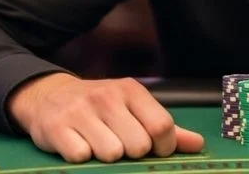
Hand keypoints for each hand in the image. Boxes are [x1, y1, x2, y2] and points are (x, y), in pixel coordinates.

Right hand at [7, 73, 204, 162]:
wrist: (50, 96)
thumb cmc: (101, 107)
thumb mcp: (133, 108)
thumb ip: (165, 127)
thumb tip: (198, 144)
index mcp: (132, 91)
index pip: (162, 126)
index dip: (162, 148)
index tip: (153, 150)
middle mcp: (108, 97)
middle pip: (138, 145)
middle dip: (132, 154)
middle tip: (120, 145)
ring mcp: (81, 111)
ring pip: (111, 154)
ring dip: (107, 157)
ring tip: (98, 144)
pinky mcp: (56, 127)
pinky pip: (81, 157)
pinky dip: (81, 158)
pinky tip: (78, 144)